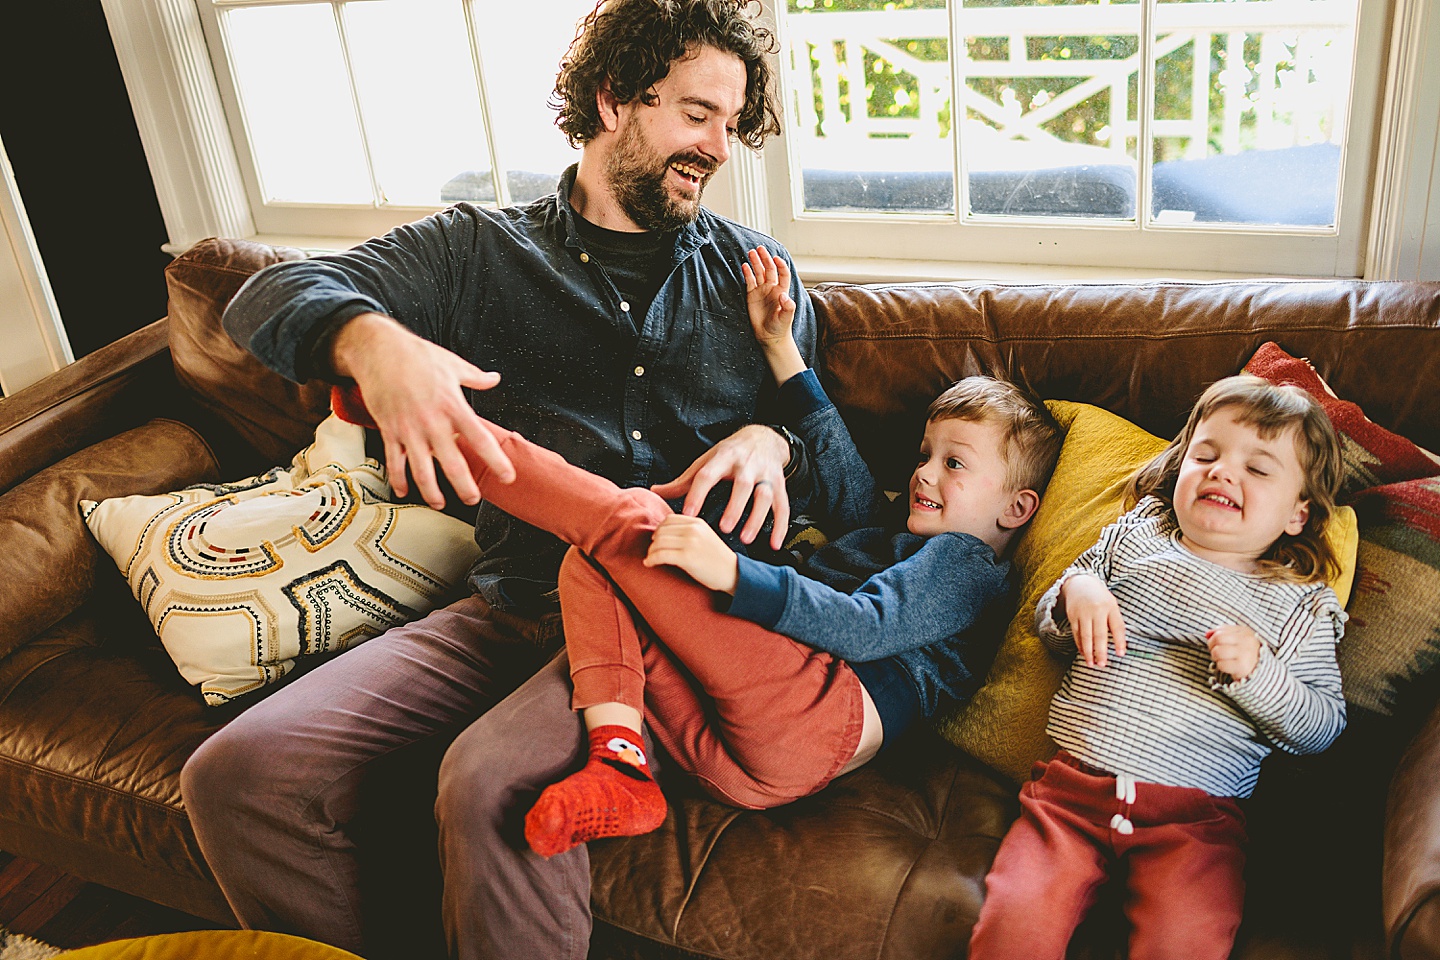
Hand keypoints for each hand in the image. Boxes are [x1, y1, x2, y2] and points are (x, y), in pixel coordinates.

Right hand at [332, 312, 513, 507]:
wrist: (378, 350)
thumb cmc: (416, 355)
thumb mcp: (453, 364)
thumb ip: (476, 377)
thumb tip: (494, 379)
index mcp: (453, 406)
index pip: (480, 439)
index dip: (496, 460)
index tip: (507, 476)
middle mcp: (432, 422)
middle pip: (452, 463)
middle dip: (464, 487)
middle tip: (473, 499)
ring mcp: (409, 429)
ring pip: (422, 470)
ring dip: (431, 491)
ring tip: (440, 503)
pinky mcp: (390, 431)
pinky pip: (395, 461)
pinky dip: (399, 479)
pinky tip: (404, 490)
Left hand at [644, 514, 739, 593]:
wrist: (733, 574)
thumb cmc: (718, 559)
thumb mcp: (706, 537)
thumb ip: (689, 531)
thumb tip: (662, 534)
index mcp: (697, 522)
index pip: (669, 519)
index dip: (659, 530)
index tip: (656, 540)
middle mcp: (693, 529)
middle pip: (661, 530)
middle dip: (653, 542)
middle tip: (652, 552)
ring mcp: (690, 543)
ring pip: (658, 542)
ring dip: (650, 552)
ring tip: (650, 559)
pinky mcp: (687, 557)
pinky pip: (660, 555)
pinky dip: (651, 559)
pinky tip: (649, 564)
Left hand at [650, 424, 790, 549]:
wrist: (763, 438)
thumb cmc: (728, 454)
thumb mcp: (706, 461)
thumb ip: (683, 480)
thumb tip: (655, 492)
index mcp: (723, 457)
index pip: (708, 474)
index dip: (697, 493)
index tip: (688, 514)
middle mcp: (747, 465)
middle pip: (743, 485)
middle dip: (734, 506)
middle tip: (723, 529)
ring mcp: (766, 474)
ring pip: (765, 496)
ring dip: (757, 518)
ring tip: (746, 539)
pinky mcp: (780, 485)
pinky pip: (783, 507)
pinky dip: (781, 526)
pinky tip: (774, 544)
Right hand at [742, 247, 793, 348]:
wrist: (770, 336)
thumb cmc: (780, 327)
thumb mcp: (786, 317)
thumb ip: (788, 306)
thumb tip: (784, 295)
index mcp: (782, 291)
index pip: (783, 273)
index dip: (780, 265)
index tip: (775, 259)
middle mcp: (772, 288)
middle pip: (769, 269)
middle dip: (765, 258)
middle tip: (760, 249)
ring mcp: (762, 291)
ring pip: (759, 273)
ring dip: (756, 262)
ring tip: (751, 252)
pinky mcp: (752, 296)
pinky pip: (750, 281)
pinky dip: (747, 273)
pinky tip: (745, 266)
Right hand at [1058, 574, 1126, 667]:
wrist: (1080, 583)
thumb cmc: (1100, 598)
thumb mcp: (1112, 605)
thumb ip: (1115, 622)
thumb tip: (1119, 644)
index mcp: (1110, 607)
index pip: (1117, 627)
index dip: (1119, 641)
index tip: (1120, 654)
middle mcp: (1096, 610)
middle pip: (1099, 634)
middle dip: (1101, 651)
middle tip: (1103, 664)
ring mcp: (1083, 613)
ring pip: (1085, 636)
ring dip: (1088, 652)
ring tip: (1092, 664)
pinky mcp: (1072, 616)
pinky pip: (1076, 634)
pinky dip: (1080, 645)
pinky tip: (1084, 654)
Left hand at [1206, 624, 1261, 681]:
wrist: (1259, 671)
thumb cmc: (1244, 653)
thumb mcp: (1236, 639)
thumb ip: (1222, 633)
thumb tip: (1207, 634)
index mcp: (1245, 632)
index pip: (1220, 631)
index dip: (1213, 639)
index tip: (1217, 645)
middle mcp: (1247, 641)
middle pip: (1217, 639)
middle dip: (1212, 647)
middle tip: (1217, 653)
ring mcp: (1245, 653)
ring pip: (1217, 651)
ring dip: (1216, 657)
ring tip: (1223, 659)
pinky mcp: (1242, 667)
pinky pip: (1221, 664)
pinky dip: (1220, 666)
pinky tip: (1228, 667)